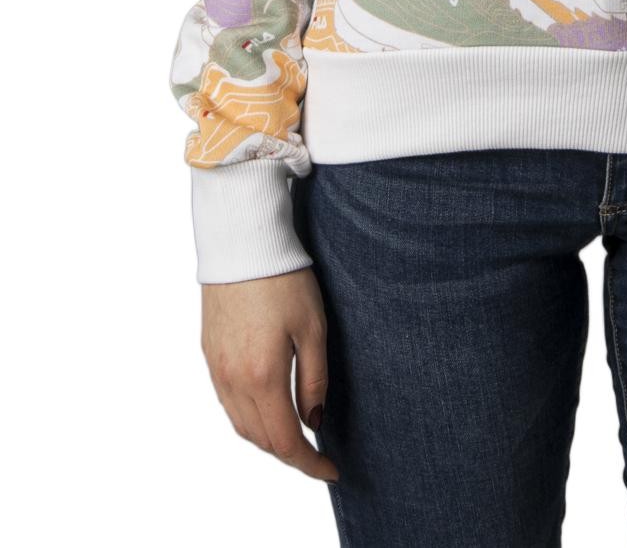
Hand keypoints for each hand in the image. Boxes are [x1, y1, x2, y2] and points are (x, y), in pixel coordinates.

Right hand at [200, 267, 337, 481]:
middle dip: (290, 454)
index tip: (331, 470)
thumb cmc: (284, 279)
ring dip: (268, 438)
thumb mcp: (313, 328)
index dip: (309, 463)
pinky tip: (268, 409)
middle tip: (318, 457)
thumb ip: (314, 380)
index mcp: (262, 377)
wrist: (242, 243)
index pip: (285, 440)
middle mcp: (232, 380)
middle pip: (260, 439)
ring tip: (297, 437)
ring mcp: (216, 368)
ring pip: (241, 424)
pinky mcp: (209, 354)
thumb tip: (315, 420)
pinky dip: (249, 418)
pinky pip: (228, 403)